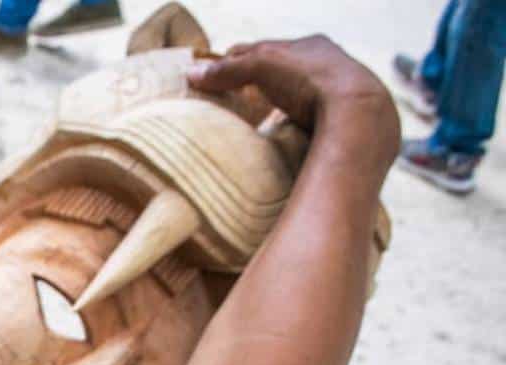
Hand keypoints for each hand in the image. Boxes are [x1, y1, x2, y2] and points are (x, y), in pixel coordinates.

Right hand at [188, 35, 399, 172]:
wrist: (360, 115)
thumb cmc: (310, 81)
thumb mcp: (261, 68)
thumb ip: (227, 71)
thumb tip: (190, 75)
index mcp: (313, 44)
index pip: (267, 49)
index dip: (241, 60)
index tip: (221, 75)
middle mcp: (334, 63)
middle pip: (290, 71)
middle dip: (268, 81)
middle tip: (243, 96)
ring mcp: (347, 92)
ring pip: (310, 94)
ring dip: (290, 102)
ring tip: (269, 117)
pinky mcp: (355, 120)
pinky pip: (323, 118)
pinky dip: (307, 123)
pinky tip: (298, 134)